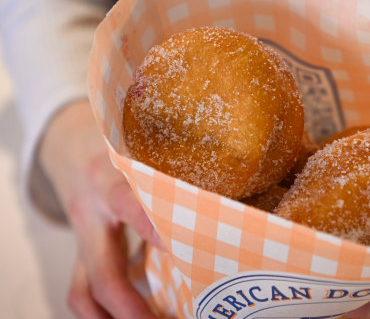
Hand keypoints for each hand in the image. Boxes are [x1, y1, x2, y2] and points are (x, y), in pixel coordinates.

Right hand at [39, 99, 164, 318]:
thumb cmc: (116, 146)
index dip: (153, 228)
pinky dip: (103, 311)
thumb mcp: (137, 147)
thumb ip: (167, 169)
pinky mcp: (77, 253)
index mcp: (108, 179)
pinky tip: (130, 317)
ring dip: (113, 318)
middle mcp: (90, 212)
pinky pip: (82, 290)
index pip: (130, 206)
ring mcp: (79, 238)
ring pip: (83, 291)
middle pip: (103, 271)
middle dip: (130, 307)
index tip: (182, 248)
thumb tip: (222, 193)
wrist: (68, 146)